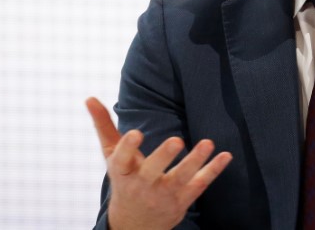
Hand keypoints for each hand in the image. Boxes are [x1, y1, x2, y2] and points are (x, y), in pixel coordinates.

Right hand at [86, 97, 232, 229]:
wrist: (135, 225)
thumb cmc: (124, 180)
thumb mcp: (111, 156)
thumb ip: (103, 126)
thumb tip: (89, 97)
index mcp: (123, 171)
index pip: (123, 159)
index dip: (128, 147)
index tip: (136, 133)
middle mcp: (143, 184)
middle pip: (153, 170)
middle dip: (164, 157)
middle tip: (176, 140)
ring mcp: (164, 194)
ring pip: (181, 178)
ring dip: (195, 161)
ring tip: (208, 142)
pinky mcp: (183, 199)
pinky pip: (200, 184)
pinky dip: (213, 170)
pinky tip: (226, 155)